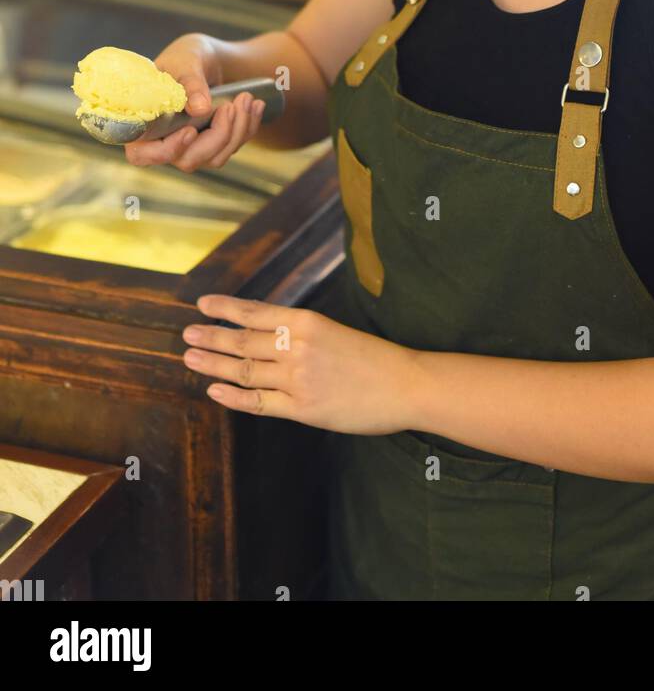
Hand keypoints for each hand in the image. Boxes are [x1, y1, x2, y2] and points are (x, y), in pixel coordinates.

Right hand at [123, 33, 265, 171]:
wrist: (209, 59)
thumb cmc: (186, 57)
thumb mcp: (186, 61)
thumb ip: (190, 82)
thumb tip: (199, 109)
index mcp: (144, 123)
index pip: (142, 154)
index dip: (166, 150)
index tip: (190, 131)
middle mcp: (164, 141)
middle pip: (187, 160)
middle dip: (217, 136)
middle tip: (231, 105)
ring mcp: (189, 147)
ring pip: (215, 158)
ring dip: (237, 130)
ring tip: (246, 98)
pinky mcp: (212, 145)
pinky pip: (232, 147)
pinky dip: (247, 127)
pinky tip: (256, 105)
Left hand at [182, 294, 420, 435]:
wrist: (405, 384)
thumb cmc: (374, 357)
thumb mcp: (334, 331)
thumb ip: (300, 334)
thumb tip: (264, 336)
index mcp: (307, 322)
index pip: (256, 312)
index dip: (226, 308)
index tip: (203, 304)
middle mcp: (297, 348)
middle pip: (243, 341)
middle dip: (211, 337)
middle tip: (188, 334)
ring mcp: (298, 380)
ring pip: (245, 371)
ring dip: (214, 364)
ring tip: (190, 359)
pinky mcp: (303, 410)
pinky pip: (259, 403)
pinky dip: (234, 397)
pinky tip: (215, 391)